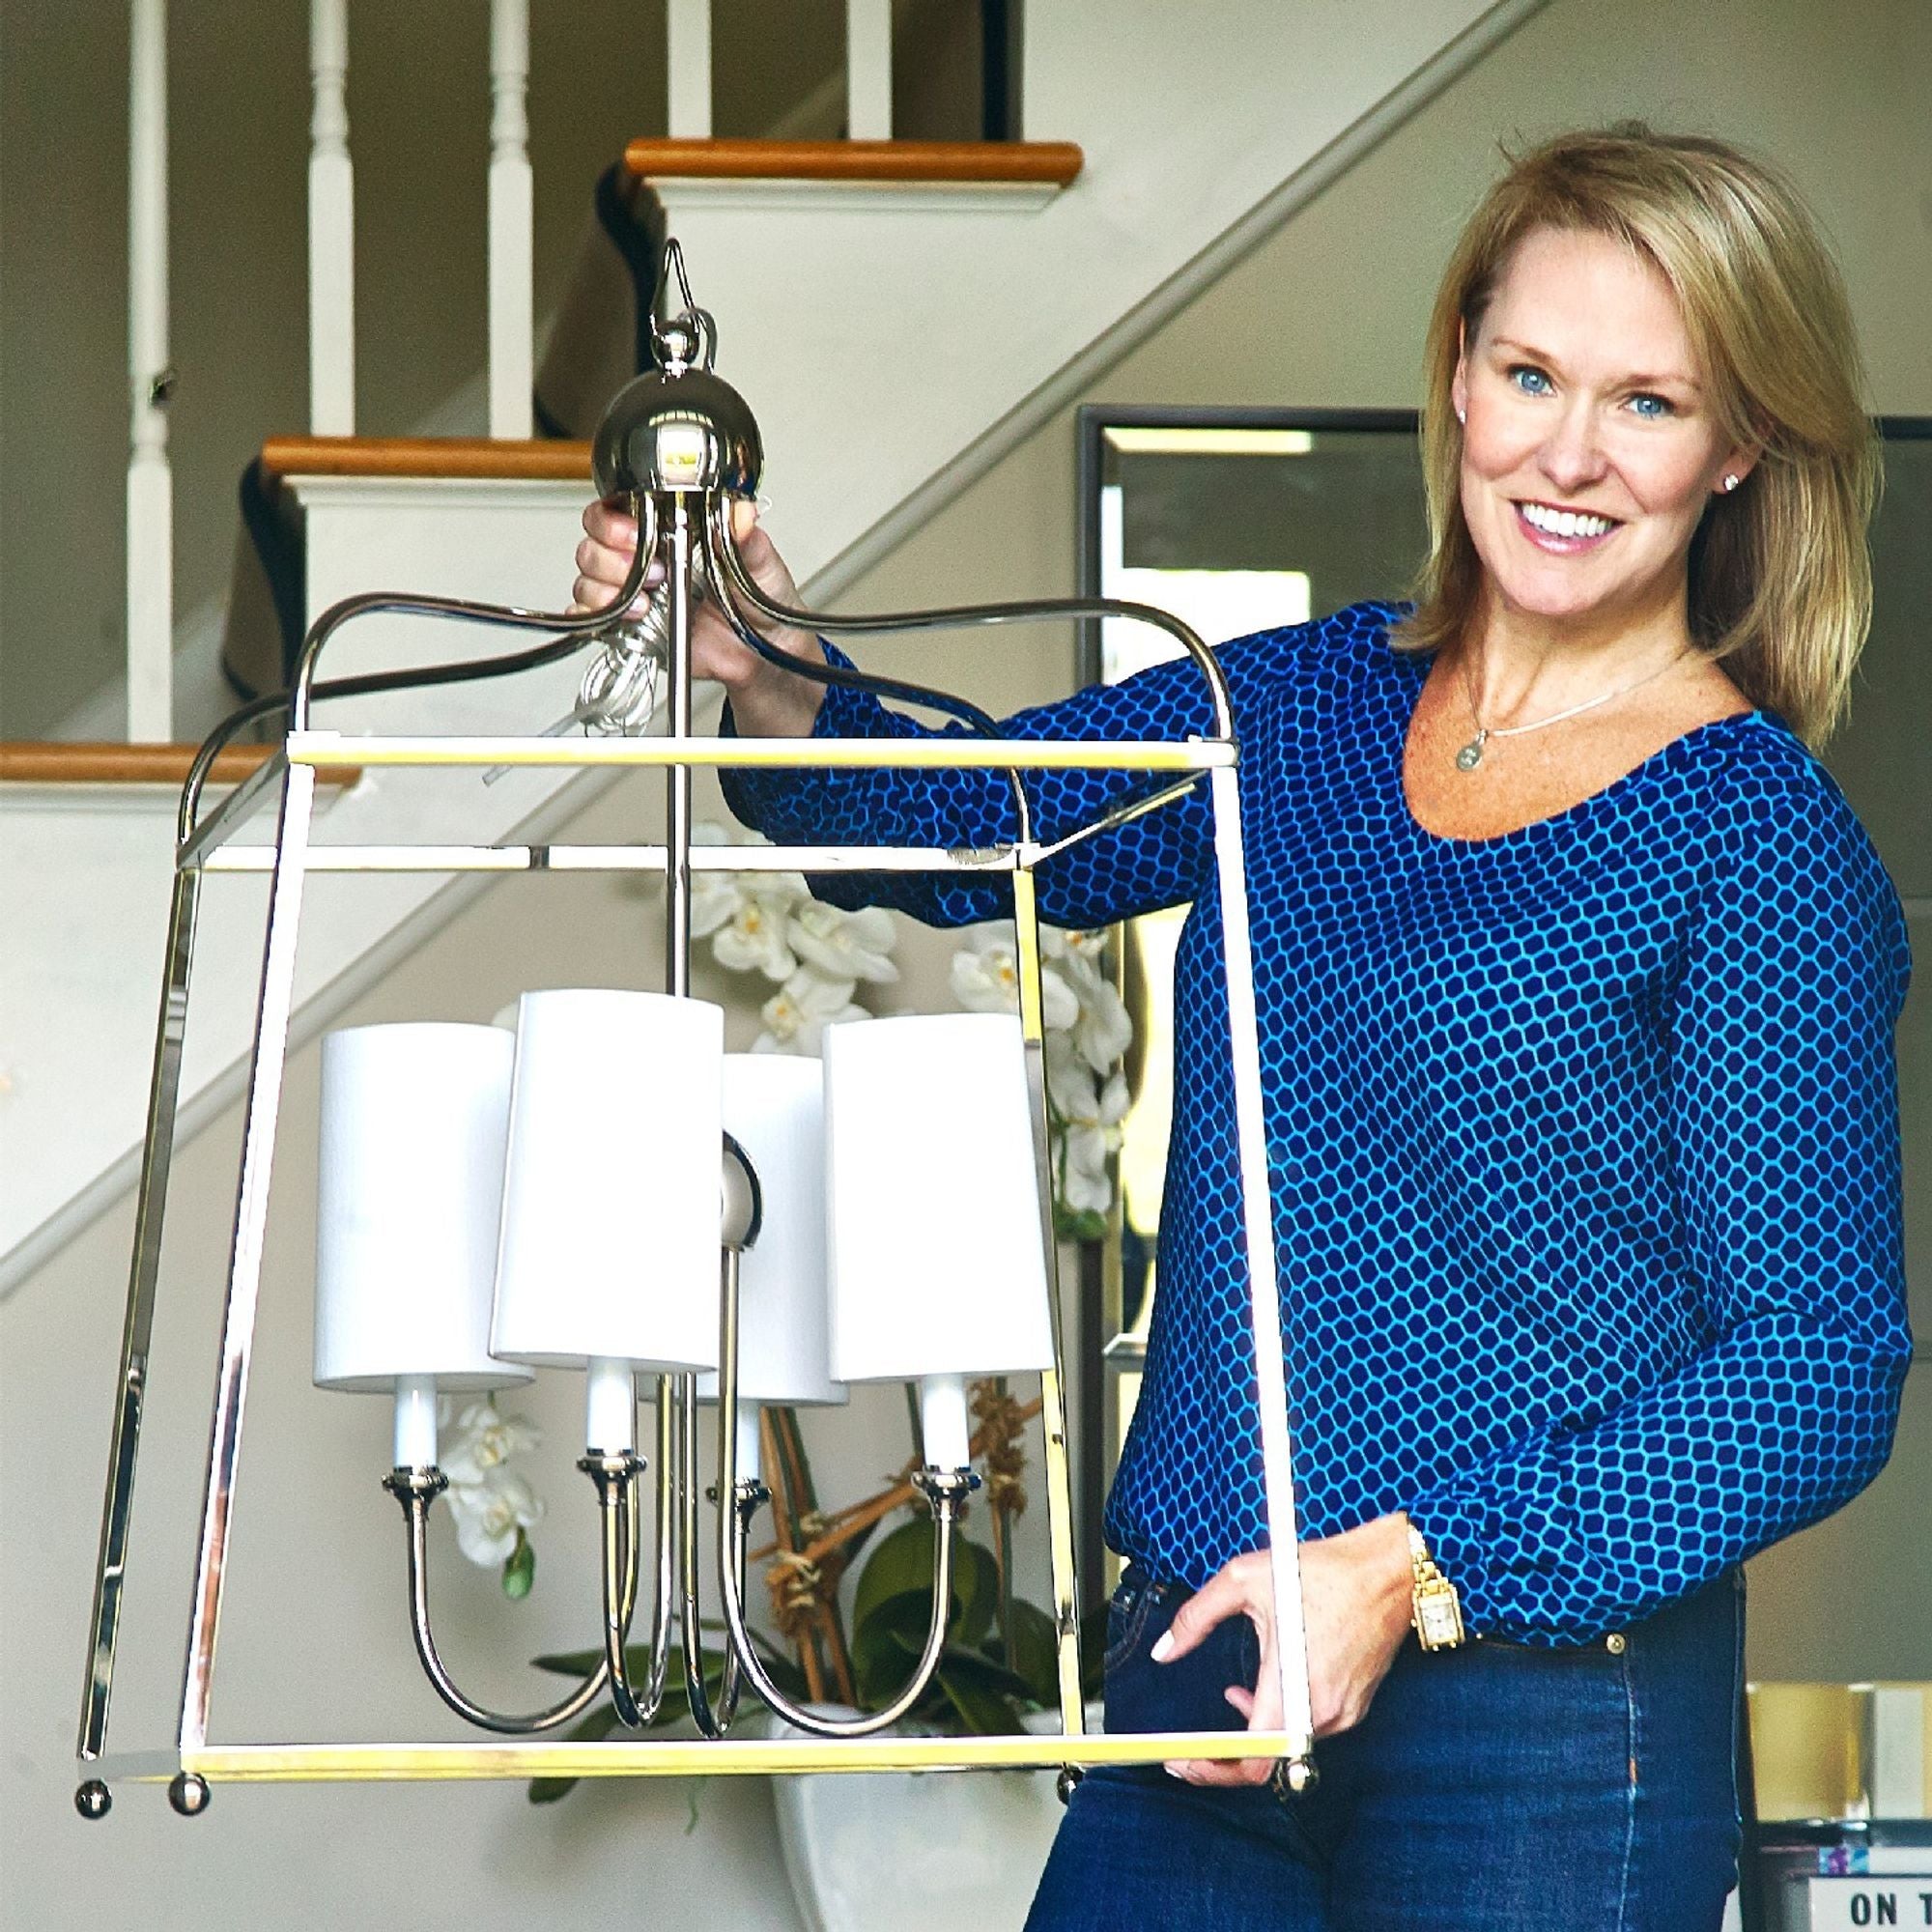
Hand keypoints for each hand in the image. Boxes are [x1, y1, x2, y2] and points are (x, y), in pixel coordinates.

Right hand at [571, 496, 827, 735]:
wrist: (764, 653)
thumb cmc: (761, 601)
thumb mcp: (761, 563)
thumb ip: (748, 539)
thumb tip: (742, 514)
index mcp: (671, 529)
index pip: (619, 508)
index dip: (615, 518)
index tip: (635, 532)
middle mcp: (646, 557)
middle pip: (594, 543)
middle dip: (611, 557)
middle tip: (651, 573)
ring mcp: (635, 591)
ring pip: (588, 579)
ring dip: (607, 590)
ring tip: (647, 601)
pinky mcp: (630, 625)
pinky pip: (592, 619)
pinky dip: (596, 618)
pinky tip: (628, 618)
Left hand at [1154, 1512, 1414, 1785]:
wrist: (1388, 1571)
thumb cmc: (1322, 1571)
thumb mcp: (1243, 1580)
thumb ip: (1196, 1617)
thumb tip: (1163, 1651)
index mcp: (1291, 1685)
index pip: (1252, 1760)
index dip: (1211, 1770)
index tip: (1181, 1763)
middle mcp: (1322, 1710)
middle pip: (1266, 1759)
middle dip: (1224, 1757)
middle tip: (1191, 1749)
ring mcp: (1344, 1713)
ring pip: (1288, 1743)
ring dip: (1254, 1730)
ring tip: (1231, 1696)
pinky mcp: (1355, 1707)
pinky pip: (1310, 1728)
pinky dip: (1281, 1716)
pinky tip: (1266, 1686)